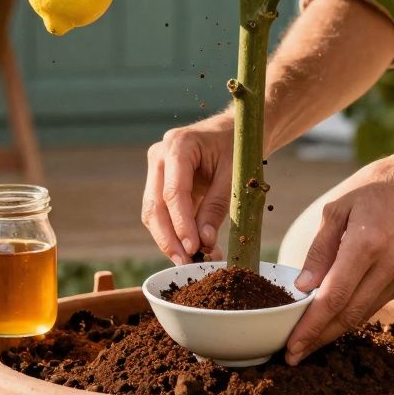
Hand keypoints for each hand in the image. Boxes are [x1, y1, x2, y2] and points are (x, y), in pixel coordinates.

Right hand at [142, 116, 233, 263]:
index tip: (193, 248)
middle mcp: (160, 156)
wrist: (239, 130)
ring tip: (192, 261)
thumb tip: (204, 242)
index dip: (181, 224)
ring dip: (169, 240)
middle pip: (155, 205)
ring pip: (153, 212)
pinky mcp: (161, 182)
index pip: (173, 192)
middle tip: (186, 264)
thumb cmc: (239, 147)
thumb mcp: (234, 176)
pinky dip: (174, 232)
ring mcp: (157, 169)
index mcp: (178, 145)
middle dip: (168, 239)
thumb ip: (217, 207)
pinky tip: (192, 249)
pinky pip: (162, 212)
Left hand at [285, 152, 393, 364]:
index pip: (333, 299)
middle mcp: (390, 266)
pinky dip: (353, 312)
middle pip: (348, 316)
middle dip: (318, 338)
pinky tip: (333, 316)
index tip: (291, 347)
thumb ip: (318, 251)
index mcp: (366, 245)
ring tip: (307, 340)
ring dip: (334, 330)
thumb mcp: (336, 208)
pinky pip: (376, 303)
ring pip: (363, 314)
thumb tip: (302, 289)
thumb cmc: (375, 188)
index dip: (310, 327)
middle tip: (292, 355)